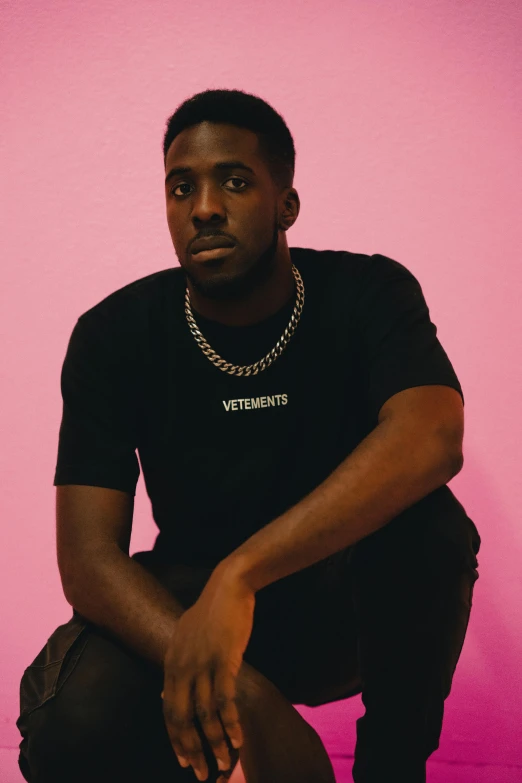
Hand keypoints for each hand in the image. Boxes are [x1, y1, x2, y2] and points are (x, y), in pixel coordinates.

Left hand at [161, 564, 255, 780]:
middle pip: (181, 718)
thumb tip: (166, 687)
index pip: (168, 709)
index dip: (175, 738)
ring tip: (224, 764)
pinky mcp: (223, 660)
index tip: (184, 759)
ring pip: (204, 714)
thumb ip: (177, 662)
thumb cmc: (212, 610)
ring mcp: (202, 664)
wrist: (229, 586)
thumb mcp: (185, 635)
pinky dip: (230, 723)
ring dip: (214, 743)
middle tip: (201, 772)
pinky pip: (224, 701)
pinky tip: (237, 739)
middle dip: (191, 749)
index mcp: (171, 661)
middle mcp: (181, 666)